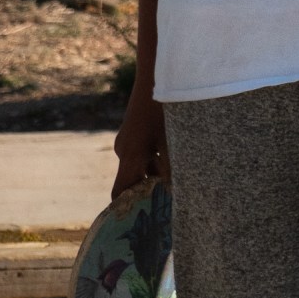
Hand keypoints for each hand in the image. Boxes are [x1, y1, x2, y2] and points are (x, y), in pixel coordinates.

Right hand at [112, 74, 170, 198]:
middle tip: (168, 205)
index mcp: (129, 156)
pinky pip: (142, 152)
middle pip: (133, 180)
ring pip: (140, 165)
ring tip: (179, 182)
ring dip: (156, 173)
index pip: (119, 193)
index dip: (126, 209)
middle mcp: (123, 150)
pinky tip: (177, 158)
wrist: (155, 74)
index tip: (138, 223)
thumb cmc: (165, 107)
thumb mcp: (172, 140)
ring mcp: (128, 139)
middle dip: (148, 192)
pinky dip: (156, 159)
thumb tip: (175, 193)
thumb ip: (171, 168)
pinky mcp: (134, 131)